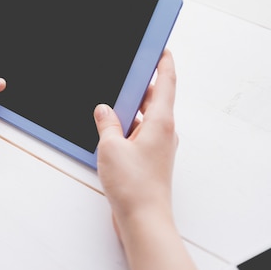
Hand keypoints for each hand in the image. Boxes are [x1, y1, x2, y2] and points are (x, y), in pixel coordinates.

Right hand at [94, 50, 177, 232]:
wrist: (144, 221)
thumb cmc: (133, 186)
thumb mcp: (110, 147)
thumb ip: (106, 123)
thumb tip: (104, 110)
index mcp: (161, 122)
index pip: (167, 82)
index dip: (164, 62)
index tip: (161, 48)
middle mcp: (164, 132)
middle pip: (155, 98)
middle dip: (140, 86)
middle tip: (125, 74)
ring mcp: (159, 146)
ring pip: (146, 117)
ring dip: (131, 109)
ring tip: (111, 104)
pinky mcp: (151, 159)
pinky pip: (140, 133)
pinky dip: (128, 127)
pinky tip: (111, 131)